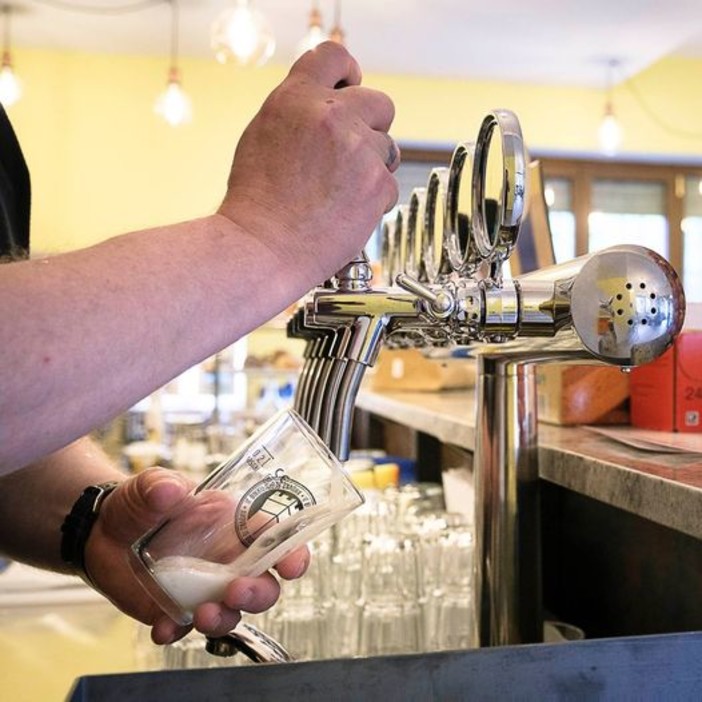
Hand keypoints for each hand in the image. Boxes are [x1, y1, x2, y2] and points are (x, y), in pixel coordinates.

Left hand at [84, 468, 309, 644]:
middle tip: (235, 592)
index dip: (292, 553)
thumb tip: (171, 490)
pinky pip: (186, 628)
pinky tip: (163, 628)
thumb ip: (160, 485)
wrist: (101, 531)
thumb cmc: (140, 502)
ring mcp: (204, 587)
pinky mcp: (177, 608)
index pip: (275, 538)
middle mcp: (227, 558)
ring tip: (201, 615)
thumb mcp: (150, 485)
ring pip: (233, 612)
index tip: (292, 566)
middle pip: (263, 583)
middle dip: (257, 594)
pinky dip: (177, 632)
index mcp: (233, 523)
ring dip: (224, 618)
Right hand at [219, 41, 399, 285]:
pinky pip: (390, 184)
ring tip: (340, 193)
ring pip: (388, 147)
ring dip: (372, 167)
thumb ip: (299, 112)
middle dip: (371, 127)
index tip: (351, 90)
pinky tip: (346, 213)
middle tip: (351, 156)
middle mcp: (330, 116)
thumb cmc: (256, 202)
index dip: (349, 74)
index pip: (335, 56)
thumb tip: (329, 104)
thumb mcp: (264, 135)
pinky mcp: (377, 184)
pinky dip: (374, 200)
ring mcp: (358, 149)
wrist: (261, 248)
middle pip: (380, 103)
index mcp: (296, 98)